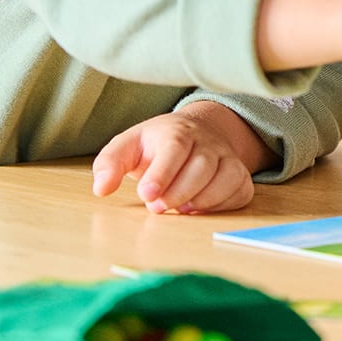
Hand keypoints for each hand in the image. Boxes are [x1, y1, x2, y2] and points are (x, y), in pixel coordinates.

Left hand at [92, 102, 270, 213]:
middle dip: (179, 192)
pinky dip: (222, 205)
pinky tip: (199, 208)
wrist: (198, 133)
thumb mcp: (128, 146)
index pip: (175, 149)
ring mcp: (227, 157)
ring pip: (226, 178)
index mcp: (177, 131)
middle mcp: (207, 142)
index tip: (147, 195)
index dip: (162, 174)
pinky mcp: (240, 175)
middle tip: (157, 208)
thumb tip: (101, 188)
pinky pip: (240, 191)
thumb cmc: (157, 145)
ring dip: (202, 200)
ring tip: (180, 209)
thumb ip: (110, 164)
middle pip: (202, 167)